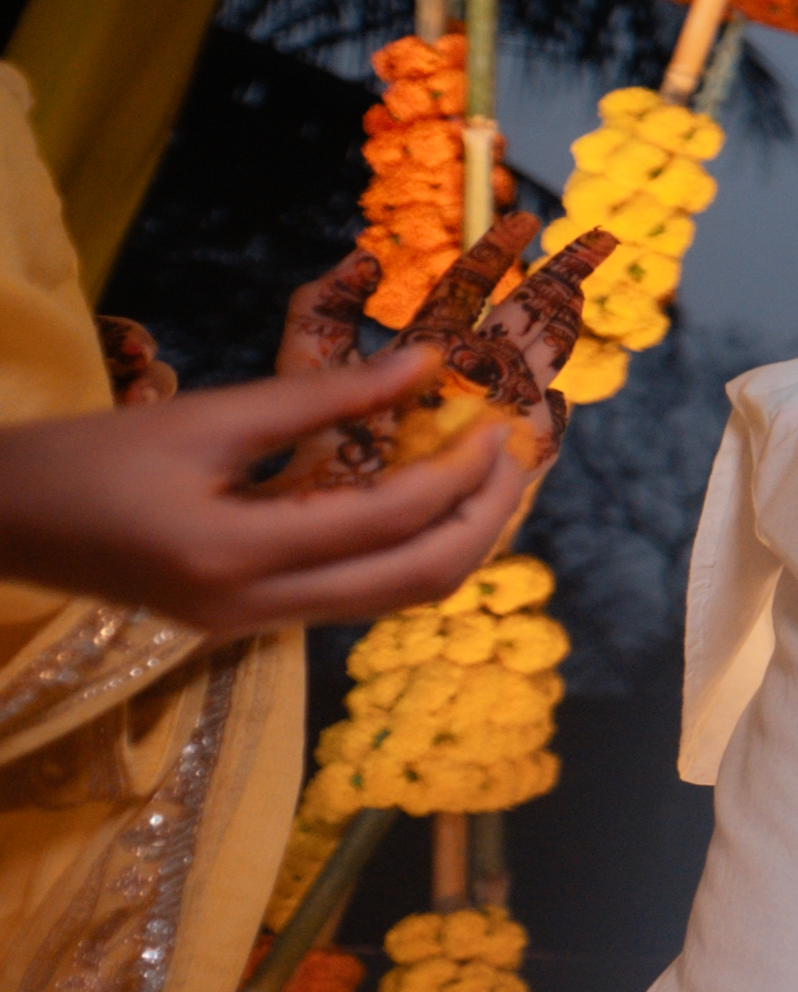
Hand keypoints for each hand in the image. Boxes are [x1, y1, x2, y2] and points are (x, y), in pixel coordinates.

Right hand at [0, 345, 536, 632]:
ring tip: (488, 472)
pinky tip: (424, 495)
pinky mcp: (247, 622)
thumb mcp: (207, 417)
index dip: (459, 470)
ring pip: (393, 599)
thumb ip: (324, 397)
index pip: (388, 521)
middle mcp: (255, 611)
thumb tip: (426, 364)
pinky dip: (406, 549)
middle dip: (483, 518)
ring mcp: (252, 628)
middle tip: (517, 454)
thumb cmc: (86, 459)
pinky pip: (356, 596)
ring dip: (455, 538)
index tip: (500, 420)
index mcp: (238, 558)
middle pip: (416, 583)